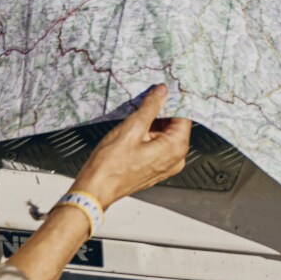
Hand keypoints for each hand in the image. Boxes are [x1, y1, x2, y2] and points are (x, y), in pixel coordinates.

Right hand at [71, 85, 190, 208]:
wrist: (95, 190)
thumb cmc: (111, 165)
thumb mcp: (131, 128)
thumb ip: (151, 107)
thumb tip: (162, 92)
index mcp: (175, 148)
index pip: (184, 115)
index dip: (173, 101)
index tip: (162, 90)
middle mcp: (176, 159)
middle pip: (176, 125)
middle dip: (162, 111)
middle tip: (147, 99)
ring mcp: (166, 166)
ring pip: (166, 135)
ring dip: (154, 122)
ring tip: (137, 114)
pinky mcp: (155, 168)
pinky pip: (158, 146)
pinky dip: (150, 134)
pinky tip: (135, 129)